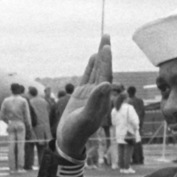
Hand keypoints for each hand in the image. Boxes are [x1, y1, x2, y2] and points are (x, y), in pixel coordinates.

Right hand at [54, 34, 113, 159]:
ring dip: (100, 57)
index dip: (106, 61)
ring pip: (96, 71)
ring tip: (103, 42)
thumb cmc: (77, 132)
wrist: (68, 141)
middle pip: (103, 70)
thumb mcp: (85, 118)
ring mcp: (90, 93)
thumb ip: (96, 101)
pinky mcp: (82, 94)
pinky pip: (88, 76)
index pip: (105, 76)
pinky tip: (94, 57)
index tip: (106, 47)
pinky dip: (91, 66)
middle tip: (106, 36)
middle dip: (105, 53)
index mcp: (102, 99)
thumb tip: (107, 84)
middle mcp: (99, 94)